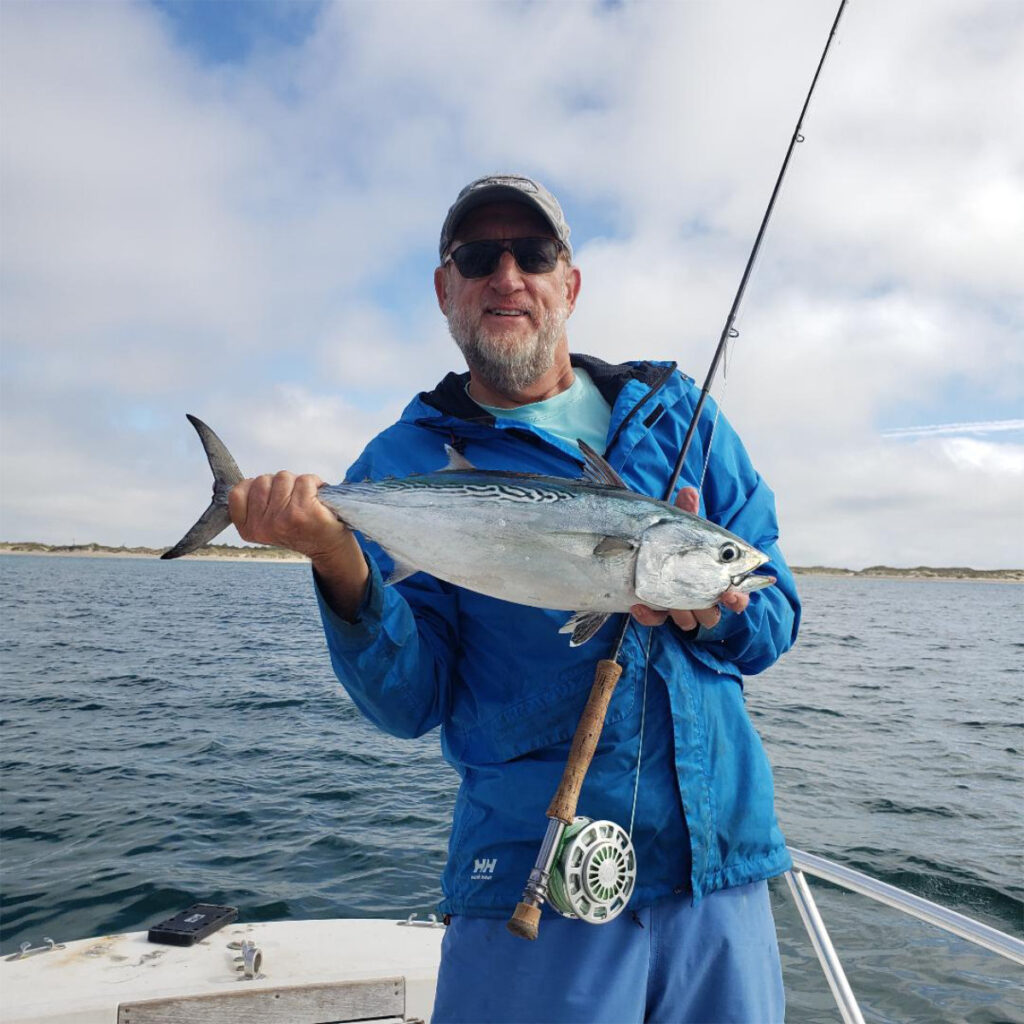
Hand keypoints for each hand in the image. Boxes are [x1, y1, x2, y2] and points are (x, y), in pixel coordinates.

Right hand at [229, 472, 368, 617]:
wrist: (329, 547)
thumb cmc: (298, 529)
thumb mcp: (267, 523)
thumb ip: (253, 504)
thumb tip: (241, 482)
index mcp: (249, 529)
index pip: (237, 492)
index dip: (255, 486)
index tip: (271, 497)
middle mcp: (263, 526)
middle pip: (262, 480)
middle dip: (279, 484)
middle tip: (292, 501)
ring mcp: (283, 518)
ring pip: (283, 477)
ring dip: (297, 483)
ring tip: (306, 500)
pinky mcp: (304, 511)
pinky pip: (304, 480)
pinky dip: (315, 483)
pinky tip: (318, 499)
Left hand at [629, 486, 749, 632]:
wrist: (646, 550)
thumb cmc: (678, 541)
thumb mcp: (682, 527)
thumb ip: (688, 512)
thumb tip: (689, 491)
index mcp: (715, 579)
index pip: (737, 596)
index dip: (738, 599)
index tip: (731, 592)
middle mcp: (701, 596)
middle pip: (713, 615)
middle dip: (709, 609)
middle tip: (700, 602)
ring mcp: (680, 606)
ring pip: (689, 621)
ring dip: (681, 612)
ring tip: (670, 601)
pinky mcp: (658, 611)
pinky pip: (656, 621)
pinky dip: (649, 616)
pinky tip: (638, 605)